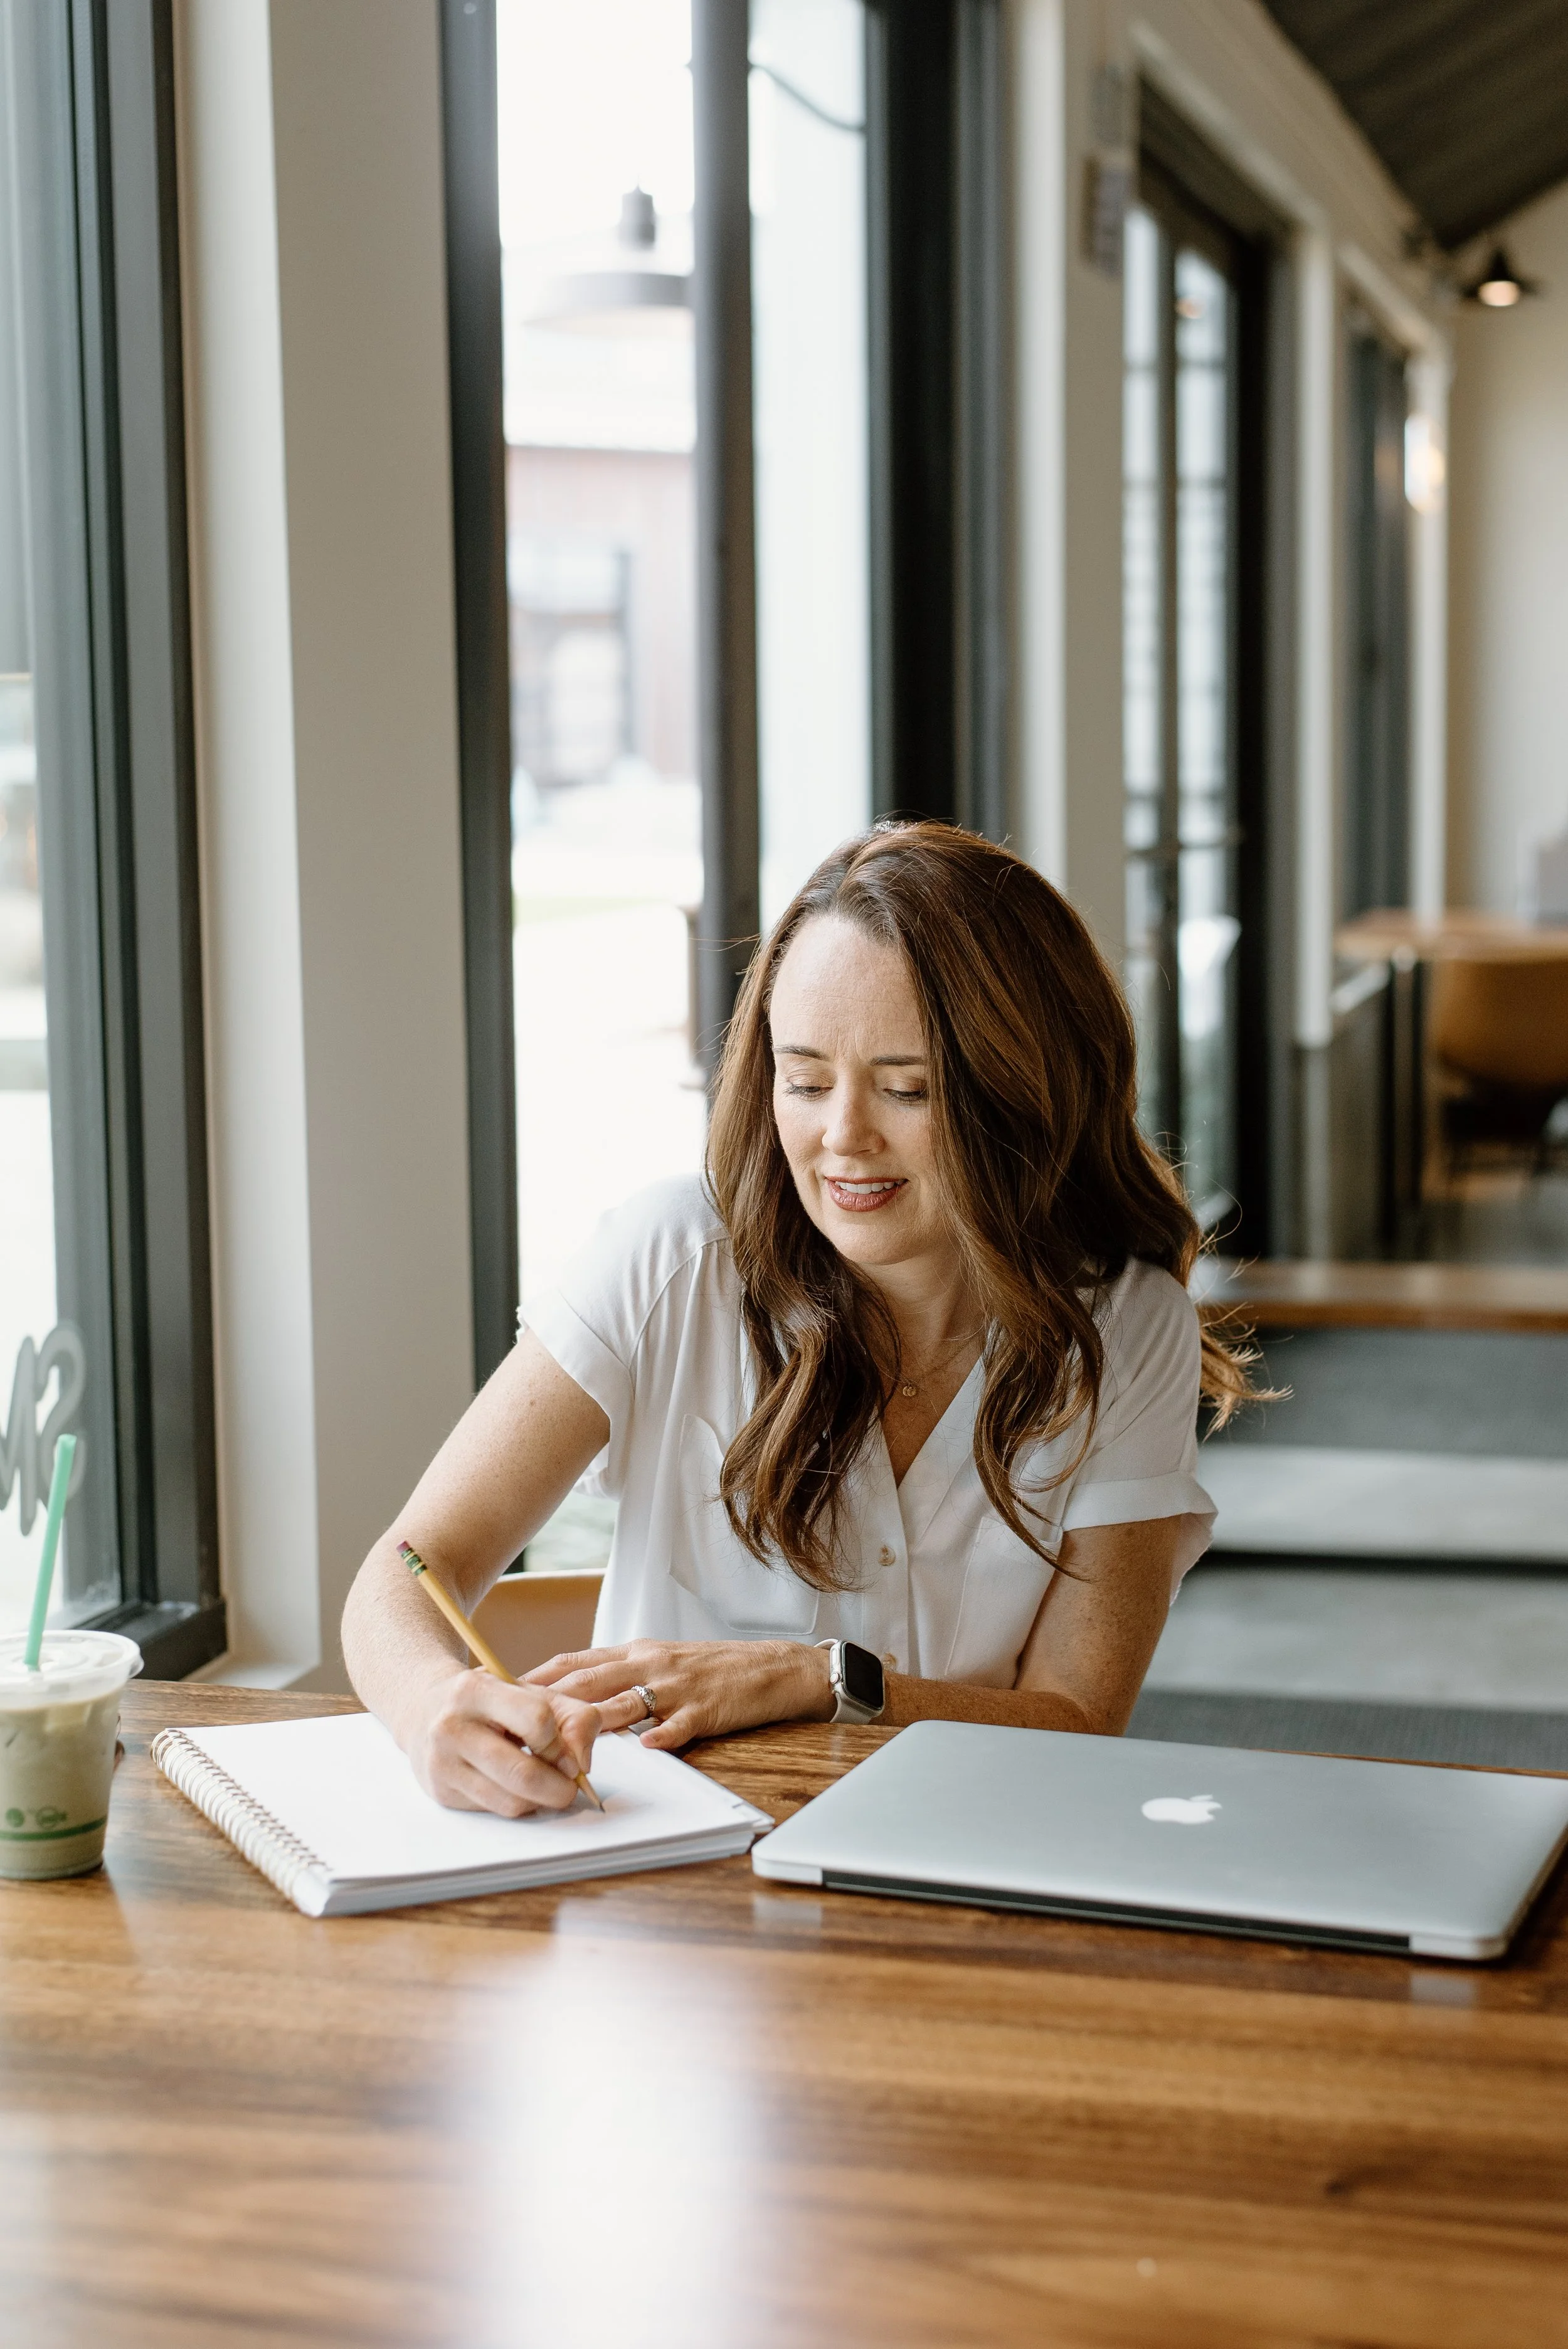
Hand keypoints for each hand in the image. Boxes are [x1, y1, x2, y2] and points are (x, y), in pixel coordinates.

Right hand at [406, 1665, 602, 1816]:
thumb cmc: (488, 1701)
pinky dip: (517, 1804)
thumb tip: (582, 1764)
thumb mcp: (532, 1692)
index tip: (567, 1753)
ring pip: (511, 1801)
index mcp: (475, 1690)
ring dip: (540, 1801)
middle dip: (559, 1787)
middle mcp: (451, 1727)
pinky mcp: (441, 1792)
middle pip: (523, 1773)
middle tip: (570, 1786)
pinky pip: (495, 1811)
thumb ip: (573, 1716)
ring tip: (546, 1785)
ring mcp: (442, 1763)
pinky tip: (516, 1786)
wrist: (426, 1710)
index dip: (561, 1743)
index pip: (537, 1720)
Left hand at [524, 1639, 834, 1750]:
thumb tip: (573, 1693)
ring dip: (591, 1726)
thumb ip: (619, 1675)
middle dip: (547, 1703)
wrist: (771, 1668)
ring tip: (558, 1746)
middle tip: (512, 1723)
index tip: (500, 1691)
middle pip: (588, 1681)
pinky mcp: (705, 1709)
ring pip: (625, 1703)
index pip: (575, 1662)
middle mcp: (649, 1664)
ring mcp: (676, 1687)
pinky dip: (661, 1737)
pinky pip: (679, 1725)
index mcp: (636, 1653)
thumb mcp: (660, 1661)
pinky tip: (645, 1749)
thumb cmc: (711, 1669)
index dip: (537, 1677)